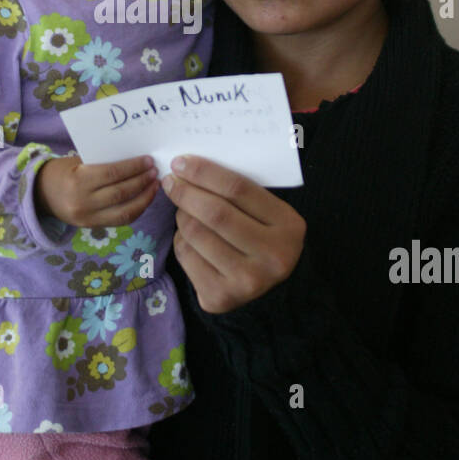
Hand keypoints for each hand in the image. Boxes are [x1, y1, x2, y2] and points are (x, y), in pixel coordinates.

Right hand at [35, 153, 158, 226]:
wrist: (40, 194)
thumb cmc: (61, 172)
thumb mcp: (77, 162)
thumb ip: (102, 163)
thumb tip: (134, 161)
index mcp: (78, 181)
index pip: (113, 174)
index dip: (134, 167)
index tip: (148, 161)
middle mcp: (83, 202)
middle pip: (121, 192)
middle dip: (142, 181)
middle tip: (154, 171)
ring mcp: (88, 218)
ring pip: (124, 211)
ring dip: (144, 198)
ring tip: (154, 185)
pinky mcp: (92, 227)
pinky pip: (119, 221)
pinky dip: (135, 210)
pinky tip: (144, 199)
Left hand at [163, 155, 306, 313]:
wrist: (268, 287)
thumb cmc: (261, 235)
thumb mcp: (266, 211)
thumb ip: (237, 191)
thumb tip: (188, 168)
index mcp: (288, 226)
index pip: (238, 189)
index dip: (204, 173)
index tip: (181, 162)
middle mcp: (272, 256)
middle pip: (215, 213)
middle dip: (186, 192)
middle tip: (170, 181)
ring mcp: (247, 281)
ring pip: (196, 233)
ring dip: (182, 215)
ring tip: (185, 210)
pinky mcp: (221, 297)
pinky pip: (186, 256)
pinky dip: (181, 240)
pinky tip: (190, 238)